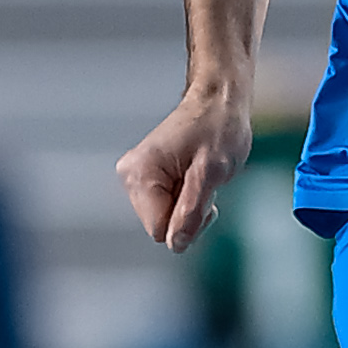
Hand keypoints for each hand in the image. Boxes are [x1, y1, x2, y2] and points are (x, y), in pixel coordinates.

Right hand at [114, 89, 252, 253]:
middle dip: (187, 215)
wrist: (217, 103)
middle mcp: (129, 176)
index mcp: (140, 174)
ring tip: (200, 177)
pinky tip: (193, 177)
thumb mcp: (211, 173)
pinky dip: (185, 200)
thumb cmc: (218, 129)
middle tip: (204, 184)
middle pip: (159, 227)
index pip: (159, 230)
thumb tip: (175, 244)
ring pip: (164, 220)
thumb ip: (191, 211)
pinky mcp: (145, 179)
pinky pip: (166, 209)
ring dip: (189, 208)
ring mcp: (135, 178)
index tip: (204, 194)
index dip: (187, 221)